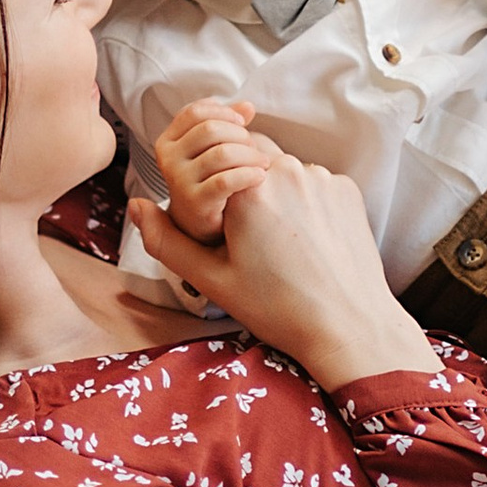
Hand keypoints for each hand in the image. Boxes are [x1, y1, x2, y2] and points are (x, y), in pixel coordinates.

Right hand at [133, 130, 433, 394]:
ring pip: (284, 171)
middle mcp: (285, 170)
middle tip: (253, 238)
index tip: (224, 225)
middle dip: (246, 188)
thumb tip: (137, 207)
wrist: (349, 326)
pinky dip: (307, 204)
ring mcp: (321, 177)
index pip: (216, 160)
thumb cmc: (278, 307)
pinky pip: (315, 183)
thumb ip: (167, 240)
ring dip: (277, 195)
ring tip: (284, 244)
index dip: (215, 188)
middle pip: (251, 160)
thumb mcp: (212, 280)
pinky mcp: (346, 189)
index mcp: (247, 189)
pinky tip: (309, 242)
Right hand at [150, 95, 270, 247]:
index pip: (195, 112)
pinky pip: (227, 181)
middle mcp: (168, 160)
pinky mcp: (197, 205)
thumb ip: (227, 126)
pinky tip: (260, 179)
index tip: (243, 125)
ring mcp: (179, 183)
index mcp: (168, 142)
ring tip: (262, 166)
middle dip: (240, 136)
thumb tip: (248, 106)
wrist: (206, 233)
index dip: (223, 113)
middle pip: (210, 129)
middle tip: (256, 152)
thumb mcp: (213, 154)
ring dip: (250, 155)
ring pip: (222, 153)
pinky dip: (249, 175)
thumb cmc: (216, 188)